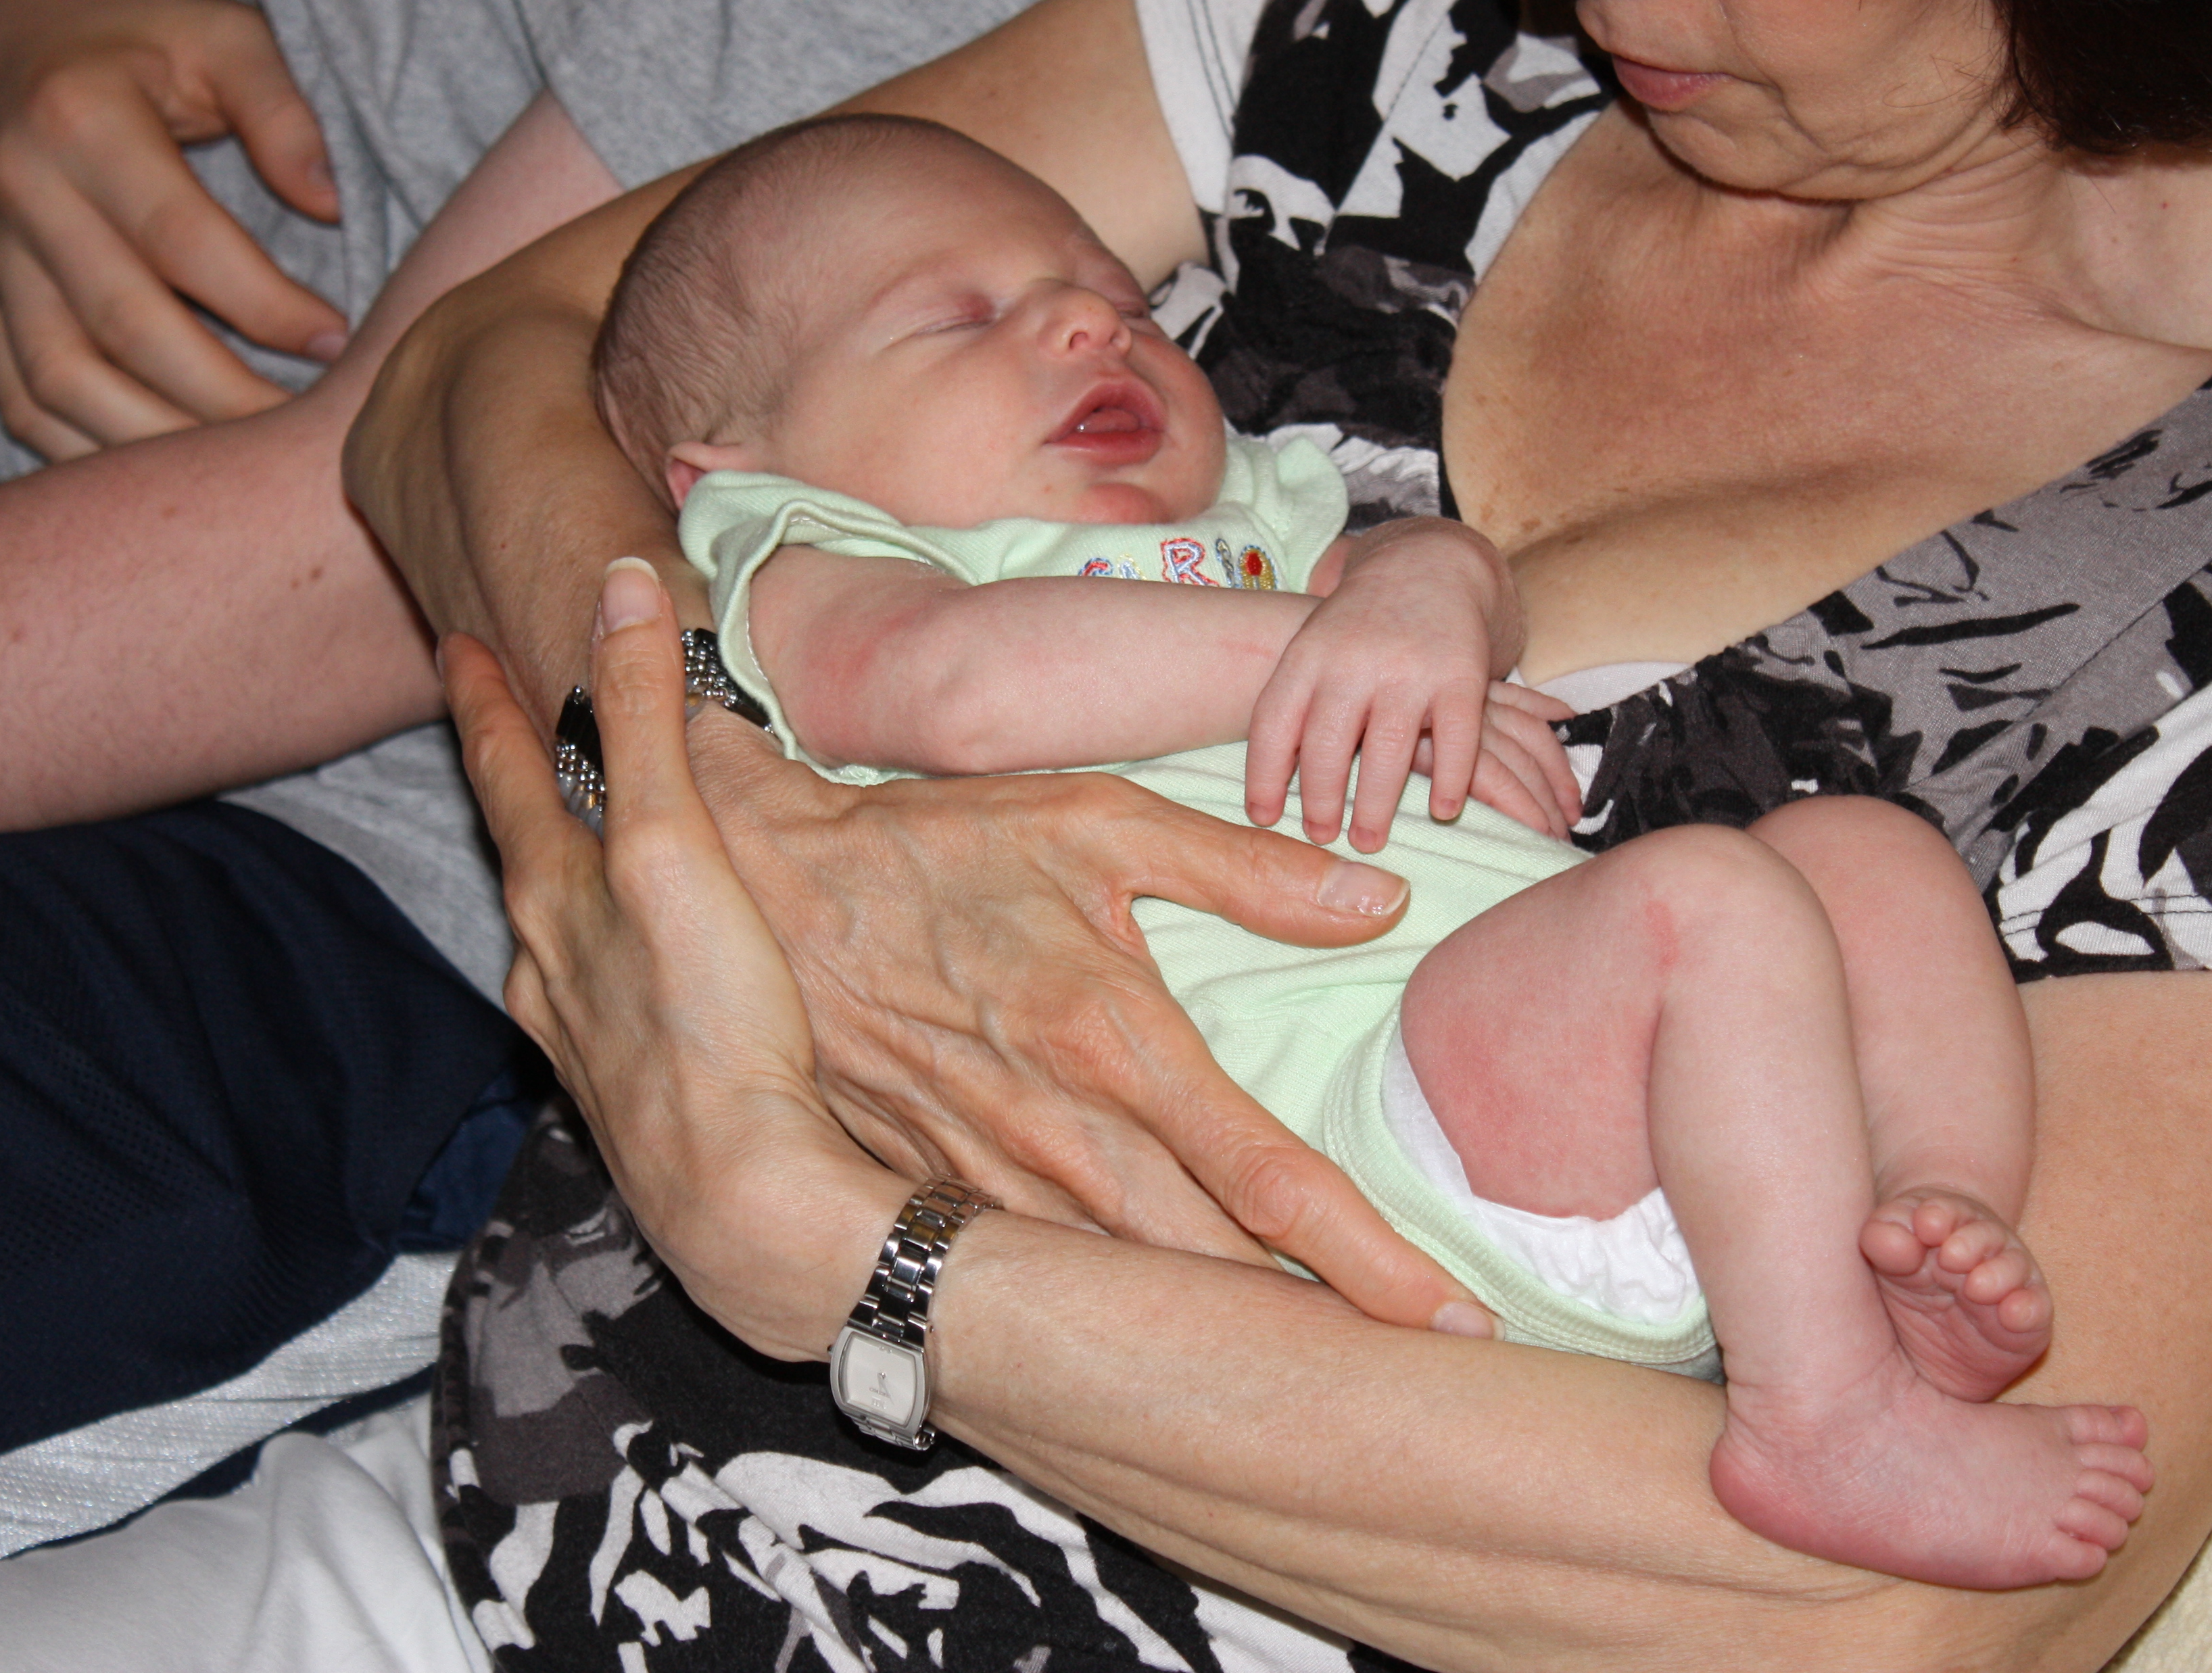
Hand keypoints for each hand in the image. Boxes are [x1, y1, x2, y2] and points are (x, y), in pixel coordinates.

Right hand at [0, 0, 347, 458]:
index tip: (336, 343)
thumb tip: (328, 204)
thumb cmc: (142, 27)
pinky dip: (78, 448)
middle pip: (122, 327)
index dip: (263, 304)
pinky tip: (152, 474)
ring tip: (235, 471)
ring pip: (58, 379)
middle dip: (220, 395)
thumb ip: (281, 110)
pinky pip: (16, 394)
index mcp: (79, 121)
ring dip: (150, 442)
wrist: (13, 13)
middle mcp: (20, 193)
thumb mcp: (225, 32)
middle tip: (299, 433)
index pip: (180, 241)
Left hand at [437, 578, 904, 1365]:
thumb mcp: (673, 844)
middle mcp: (545, 962)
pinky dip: (598, 953)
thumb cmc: (708, 1021)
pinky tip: (625, 975)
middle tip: (504, 720)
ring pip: (550, 927)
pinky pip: (594, 993)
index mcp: (549, 893)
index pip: (505, 767)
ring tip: (568, 836)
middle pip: (516, 844)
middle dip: (511, 777)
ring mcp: (580, 1034)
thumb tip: (618, 586)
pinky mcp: (628, 1092)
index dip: (484, 699)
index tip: (454, 642)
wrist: (741, 1200)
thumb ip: (641, 718)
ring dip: (552, 869)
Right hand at [672, 689, 1491, 1335]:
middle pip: (1211, 1272)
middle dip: (1318, 1338)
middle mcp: (1054, 1132)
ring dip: (1219, 1347)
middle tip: (1424, 1391)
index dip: (1368, 1260)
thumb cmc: (937, 844)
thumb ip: (1243, 865)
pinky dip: (1110, 1327)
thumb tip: (1378, 893)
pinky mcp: (930, 1201)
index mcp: (1111, 1037)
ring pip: (1125, 1299)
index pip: (1268, 1177)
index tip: (1452, 1318)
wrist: (760, 886)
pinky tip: (1167, 1358)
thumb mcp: (1094, 819)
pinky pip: (1039, 1286)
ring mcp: (985, 1183)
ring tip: (1324, 1391)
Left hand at [1245, 519, 1577, 849]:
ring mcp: (1410, 669)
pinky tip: (1443, 811)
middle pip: (1326, 744)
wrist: (1428, 569)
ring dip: (1374, 805)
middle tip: (1320, 837)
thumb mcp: (1312, 651)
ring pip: (1387, 751)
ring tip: (1366, 840)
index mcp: (1308, 656)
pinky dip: (1451, 780)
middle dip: (1319, 800)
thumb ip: (1290, 706)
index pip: (1273, 722)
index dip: (1262, 775)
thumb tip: (1260, 789)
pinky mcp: (1463, 675)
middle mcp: (1355, 662)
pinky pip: (1457, 738)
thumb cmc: (1357, 630)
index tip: (1263, 818)